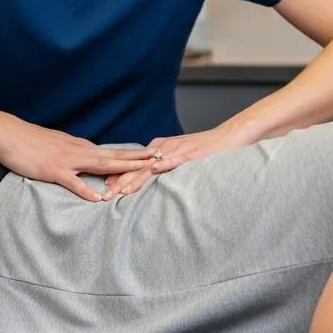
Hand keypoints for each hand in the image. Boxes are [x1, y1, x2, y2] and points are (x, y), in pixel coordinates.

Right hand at [0, 119, 153, 201]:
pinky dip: (87, 190)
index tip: (153, 155)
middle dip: (139, 158)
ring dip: (123, 169)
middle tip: (161, 158)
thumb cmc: (31, 142)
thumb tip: (88, 159)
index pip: (112, 152)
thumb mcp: (58, 145)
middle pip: (115, 155)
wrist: (8, 134)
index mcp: (81, 147)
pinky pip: (73, 181)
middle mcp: (79, 151)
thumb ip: (74, 153)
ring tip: (142, 172)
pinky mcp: (53, 170)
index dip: (134, 154)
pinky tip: (99, 199)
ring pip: (101, 165)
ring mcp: (68, 160)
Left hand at [103, 123, 256, 196]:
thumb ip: (164, 167)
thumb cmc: (205, 150)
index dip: (118, 178)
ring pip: (151, 166)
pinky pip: (176, 159)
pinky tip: (155, 170)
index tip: (103, 191)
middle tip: (104, 197)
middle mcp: (164, 148)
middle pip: (137, 167)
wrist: (229, 136)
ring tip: (121, 191)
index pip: (134, 166)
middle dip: (120, 182)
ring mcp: (177, 150)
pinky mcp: (191, 153)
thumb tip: (149, 181)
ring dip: (135, 178)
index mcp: (159, 149)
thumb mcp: (180, 158)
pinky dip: (165, 164)